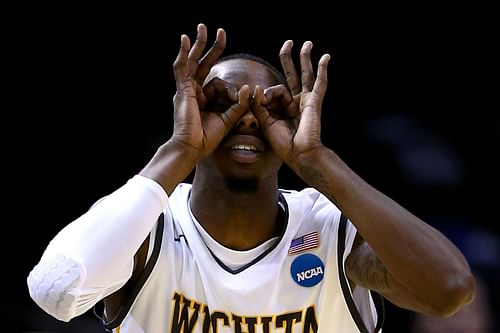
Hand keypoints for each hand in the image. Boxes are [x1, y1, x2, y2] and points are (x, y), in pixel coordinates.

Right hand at [171, 23, 248, 160]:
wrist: (192, 148)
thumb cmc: (207, 138)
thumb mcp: (228, 119)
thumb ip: (238, 104)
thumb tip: (248, 88)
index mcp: (203, 100)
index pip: (217, 82)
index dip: (231, 87)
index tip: (242, 92)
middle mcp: (193, 92)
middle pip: (202, 64)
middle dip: (210, 48)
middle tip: (219, 32)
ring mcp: (186, 90)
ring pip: (192, 62)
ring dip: (198, 44)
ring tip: (202, 28)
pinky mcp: (182, 90)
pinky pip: (182, 68)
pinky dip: (184, 53)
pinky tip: (186, 40)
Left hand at [252, 40, 329, 167]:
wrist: (299, 154)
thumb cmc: (283, 144)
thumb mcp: (265, 122)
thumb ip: (259, 105)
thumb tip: (255, 88)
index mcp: (283, 108)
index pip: (273, 91)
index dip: (265, 94)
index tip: (261, 100)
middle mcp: (296, 102)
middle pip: (292, 75)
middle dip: (289, 59)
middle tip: (288, 43)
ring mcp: (306, 101)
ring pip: (305, 75)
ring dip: (304, 58)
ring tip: (305, 43)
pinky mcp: (314, 102)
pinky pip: (320, 83)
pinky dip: (323, 70)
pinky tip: (325, 57)